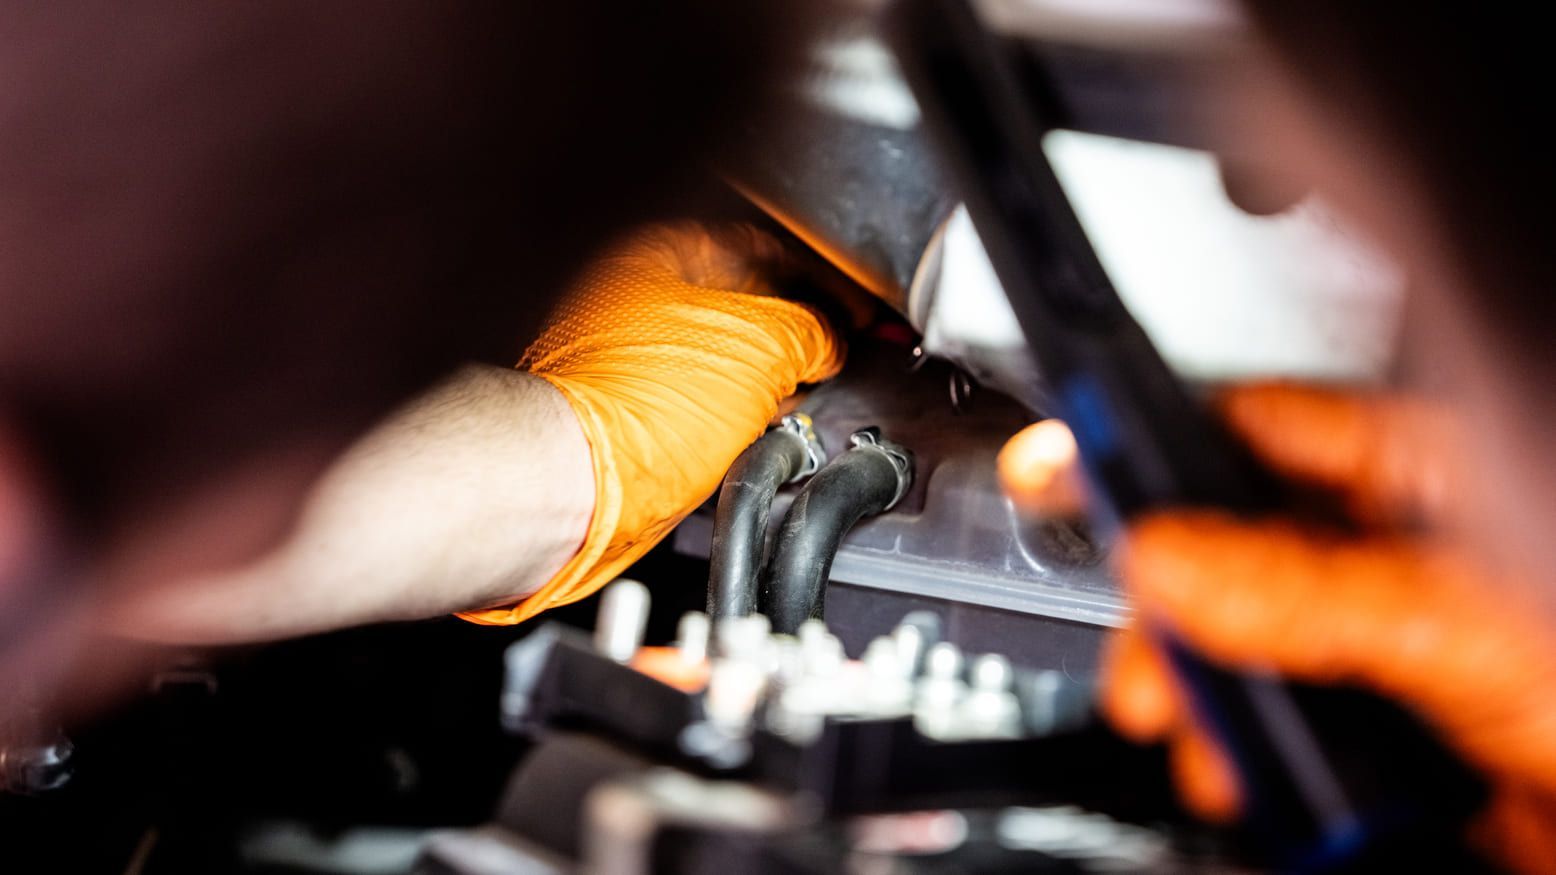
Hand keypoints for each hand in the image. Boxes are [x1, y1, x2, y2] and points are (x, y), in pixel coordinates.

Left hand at [459, 223, 842, 624]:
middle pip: (741, 303)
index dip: (822, 283)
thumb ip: (811, 330)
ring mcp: (627, 357)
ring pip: (721, 357)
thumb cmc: (642, 406)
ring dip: (766, 380)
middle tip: (832, 357)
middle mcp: (633, 297)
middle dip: (796, 333)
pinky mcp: (628, 412)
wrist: (581, 487)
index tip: (855, 314)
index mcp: (658, 254)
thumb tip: (829, 341)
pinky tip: (754, 433)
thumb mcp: (763, 347)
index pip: (762, 250)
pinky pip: (700, 402)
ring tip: (796, 400)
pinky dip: (735, 415)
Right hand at [1002, 383, 1555, 872]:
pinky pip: (1259, 734)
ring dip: (1198, 702)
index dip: (1148, 440)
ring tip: (1212, 745)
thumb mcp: (1459, 618)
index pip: (1250, 432)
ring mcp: (1365, 650)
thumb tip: (1168, 556)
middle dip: (1161, 611)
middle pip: (1214, 553)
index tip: (1059, 461)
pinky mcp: (1357, 741)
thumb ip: (1304, 587)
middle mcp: (1378, 556)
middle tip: (1145, 660)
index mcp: (1415, 478)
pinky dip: (1236, 764)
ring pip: (1228, 653)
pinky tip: (1248, 781)